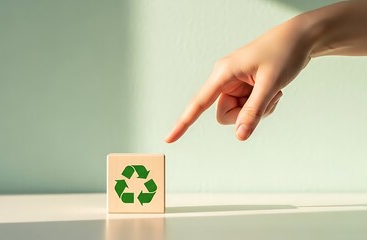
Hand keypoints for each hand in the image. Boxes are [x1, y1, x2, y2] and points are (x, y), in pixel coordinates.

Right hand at [165, 16, 312, 141]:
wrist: (300, 39)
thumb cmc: (285, 53)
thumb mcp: (270, 84)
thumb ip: (254, 111)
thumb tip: (240, 136)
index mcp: (223, 73)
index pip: (198, 103)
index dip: (183, 123)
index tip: (169, 139)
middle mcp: (224, 79)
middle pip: (225, 114)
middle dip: (246, 114)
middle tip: (267, 98)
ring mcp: (234, 83)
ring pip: (238, 113)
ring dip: (257, 109)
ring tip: (273, 91)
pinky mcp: (243, 86)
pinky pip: (247, 107)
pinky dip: (262, 106)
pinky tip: (273, 91)